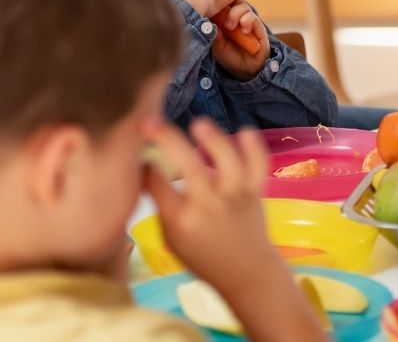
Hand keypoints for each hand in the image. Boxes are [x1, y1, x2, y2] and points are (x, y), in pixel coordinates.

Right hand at [143, 120, 324, 341]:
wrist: (247, 274)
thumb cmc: (202, 256)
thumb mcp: (171, 238)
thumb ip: (162, 205)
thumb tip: (146, 168)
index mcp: (181, 220)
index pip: (156, 183)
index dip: (143, 165)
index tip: (138, 152)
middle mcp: (207, 205)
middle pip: (187, 166)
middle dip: (166, 139)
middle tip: (149, 122)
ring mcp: (234, 197)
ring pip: (228, 163)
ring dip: (213, 140)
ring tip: (198, 123)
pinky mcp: (255, 192)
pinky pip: (258, 166)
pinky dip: (254, 148)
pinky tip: (244, 132)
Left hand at [213, 2, 268, 77]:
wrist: (244, 70)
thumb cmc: (229, 56)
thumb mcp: (217, 46)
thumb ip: (215, 34)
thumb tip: (209, 22)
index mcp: (224, 18)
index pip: (222, 2)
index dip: (219, 0)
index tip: (212, 4)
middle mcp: (237, 17)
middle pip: (233, 0)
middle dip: (227, 6)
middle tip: (222, 21)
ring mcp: (248, 21)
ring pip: (243, 7)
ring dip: (236, 14)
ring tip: (231, 27)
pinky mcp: (259, 28)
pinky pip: (254, 18)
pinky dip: (248, 21)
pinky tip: (244, 30)